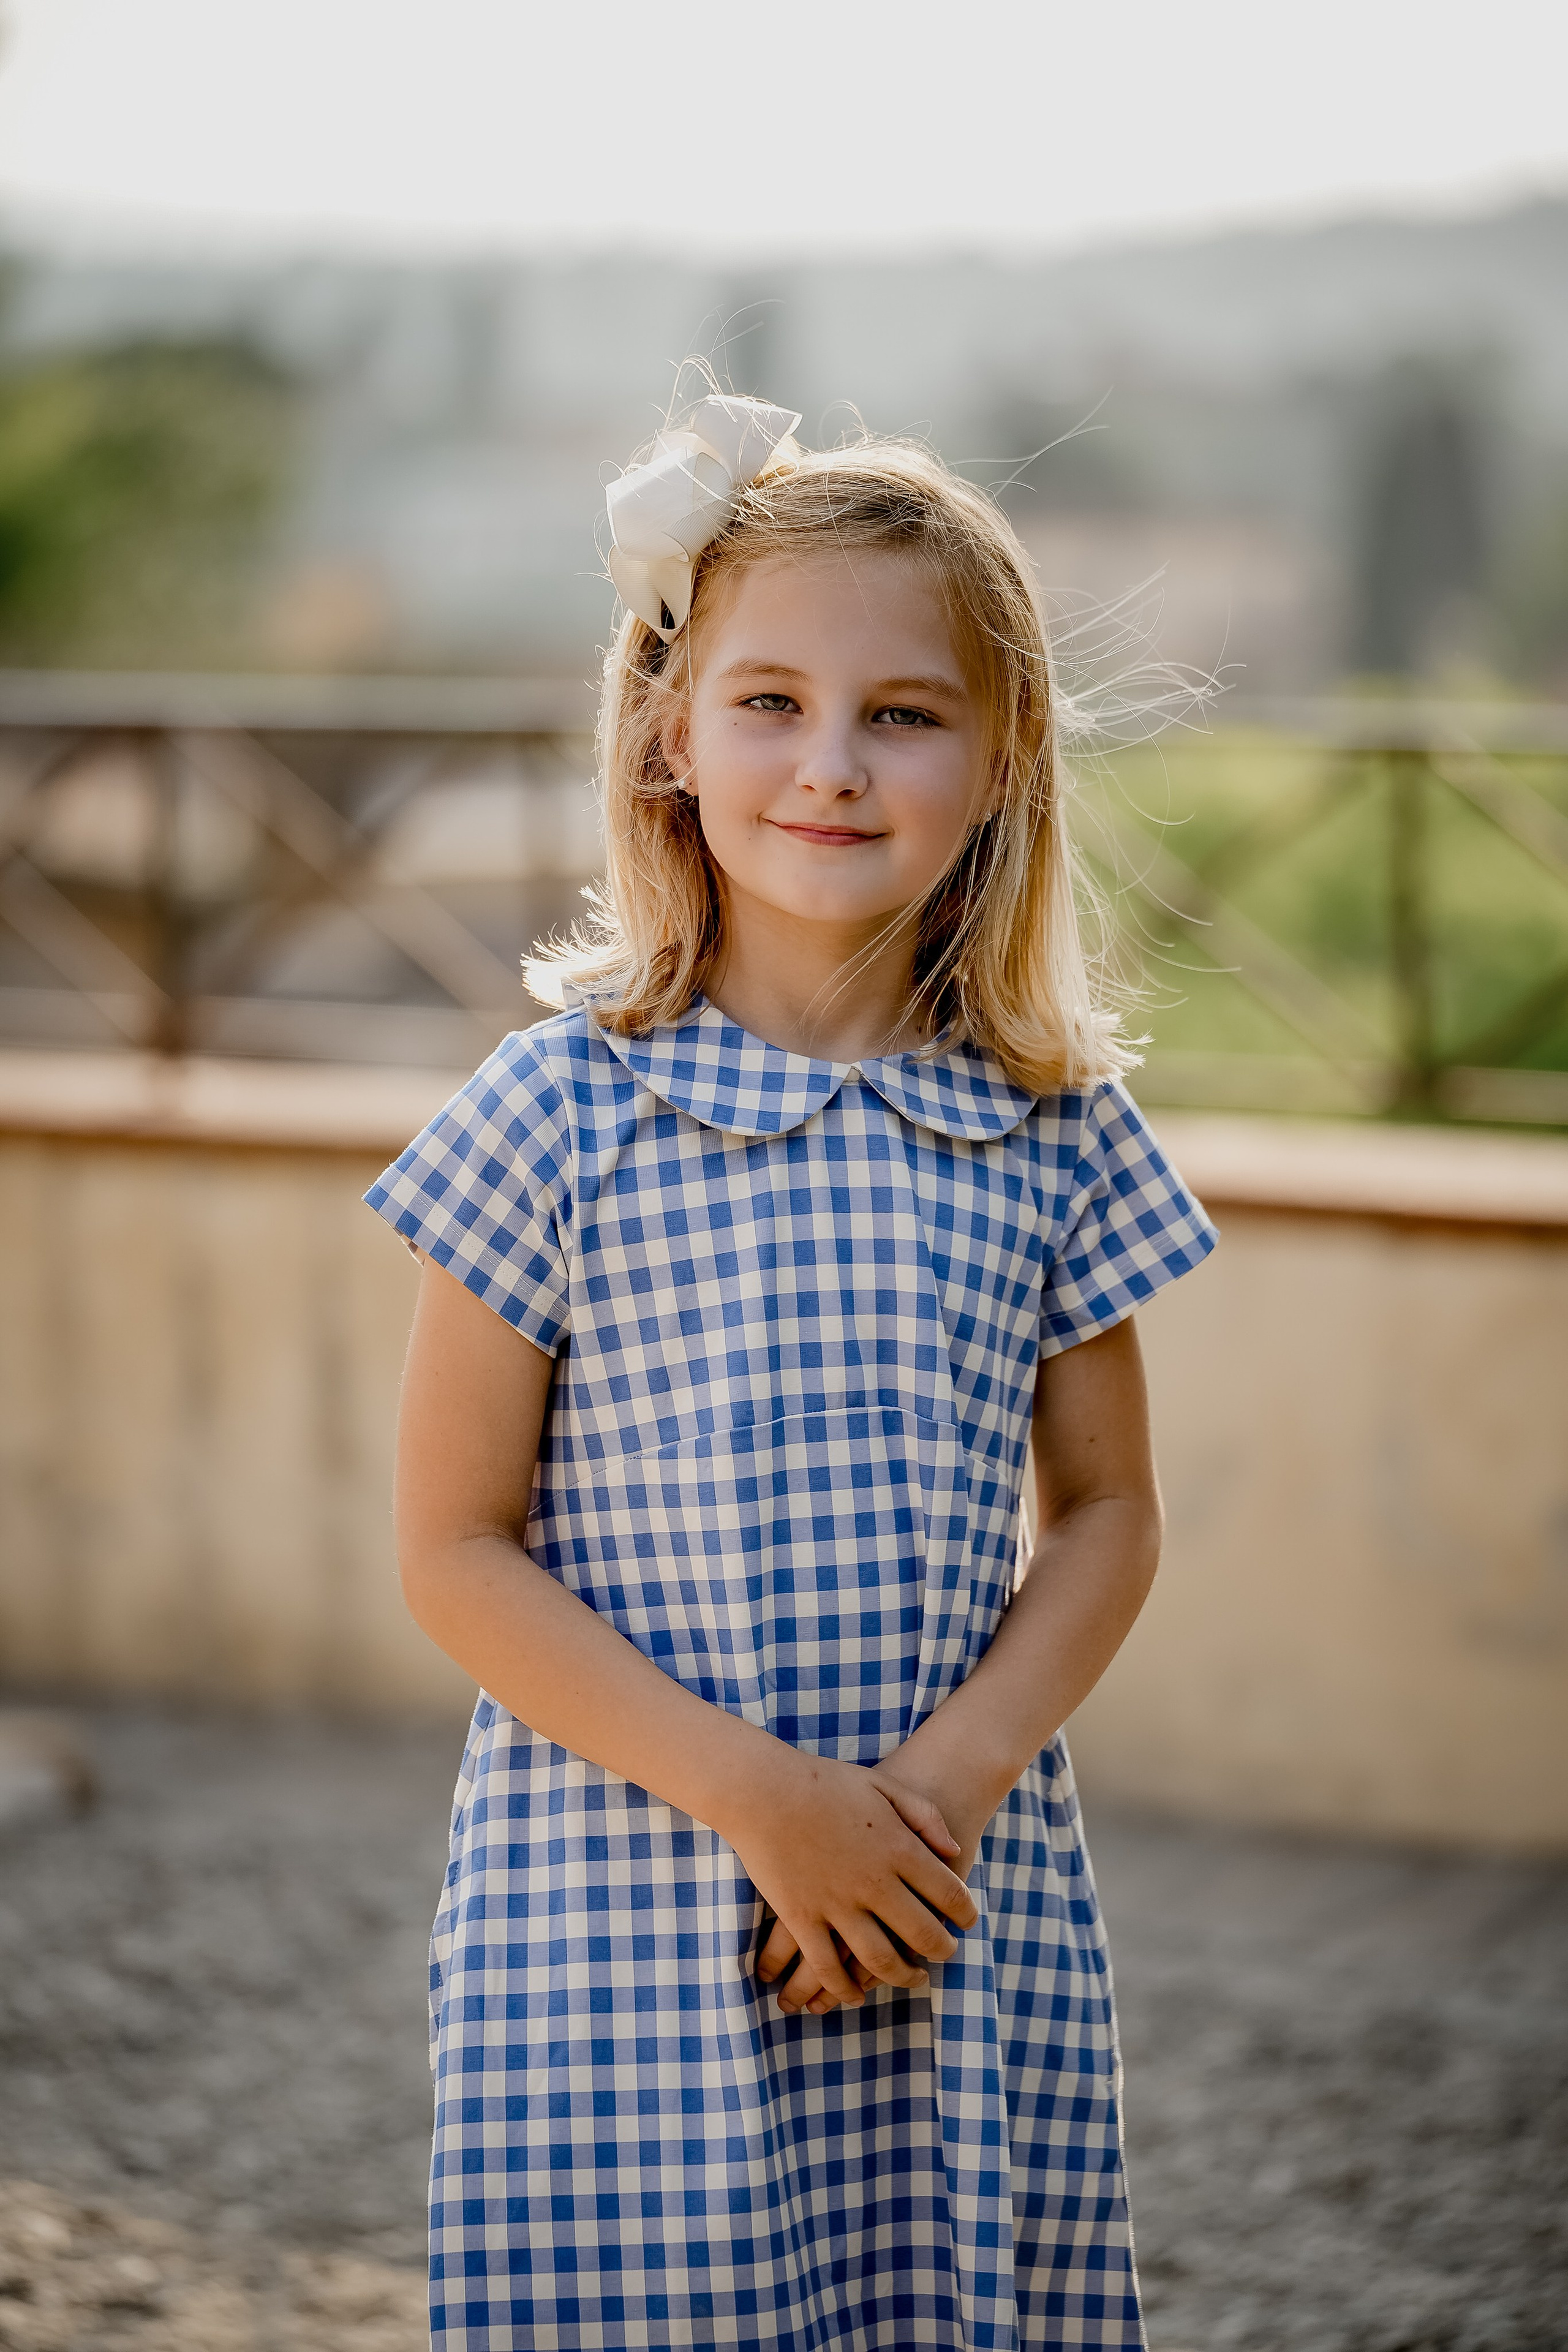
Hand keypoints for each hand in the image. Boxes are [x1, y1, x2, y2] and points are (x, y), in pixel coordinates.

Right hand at [719, 1751, 978, 2016]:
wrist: (763, 1787)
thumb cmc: (824, 1781)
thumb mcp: (883, 1785)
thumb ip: (924, 1816)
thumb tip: (955, 1851)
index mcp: (898, 1848)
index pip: (949, 1893)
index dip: (965, 1913)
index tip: (968, 1922)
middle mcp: (874, 1883)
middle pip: (922, 1934)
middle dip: (941, 1951)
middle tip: (946, 1955)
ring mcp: (836, 1904)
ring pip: (881, 1960)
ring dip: (902, 1977)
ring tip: (912, 1978)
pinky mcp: (801, 1918)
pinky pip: (828, 1967)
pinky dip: (844, 1988)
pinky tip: (854, 1994)